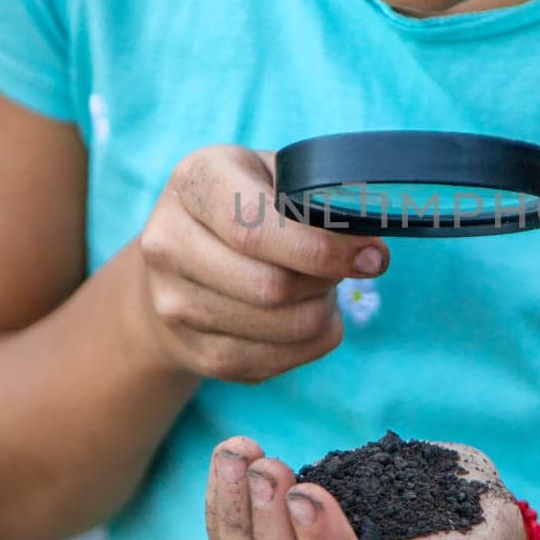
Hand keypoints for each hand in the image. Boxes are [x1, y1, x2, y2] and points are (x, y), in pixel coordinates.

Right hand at [133, 145, 388, 382]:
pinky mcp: (197, 353)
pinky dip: (310, 342)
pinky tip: (307, 314)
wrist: (178, 265)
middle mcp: (168, 243)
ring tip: (321, 287)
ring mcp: (174, 304)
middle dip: (327, 281)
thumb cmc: (245, 208)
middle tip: (346, 268)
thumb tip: (369, 248)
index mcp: (194, 182)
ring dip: (322, 311)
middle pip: (271, 286)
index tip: (371, 256)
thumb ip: (316, 197)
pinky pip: (276, 362)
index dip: (321, 248)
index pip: (255, 226)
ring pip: (281, 328)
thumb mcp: (271, 176)